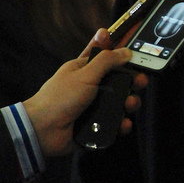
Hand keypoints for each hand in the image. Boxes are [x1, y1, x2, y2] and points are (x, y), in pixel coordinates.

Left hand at [23, 29, 148, 156]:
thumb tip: (126, 50)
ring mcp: (94, 106)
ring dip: (130, 102)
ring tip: (130, 104)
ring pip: (120, 102)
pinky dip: (122, 124)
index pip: (106, 55)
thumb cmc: (59, 98)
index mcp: (85, 69)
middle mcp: (91, 86)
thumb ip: (107, 60)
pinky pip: (115, 123)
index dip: (121, 53)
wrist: (42, 132)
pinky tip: (123, 123)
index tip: (136, 53)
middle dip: (132, 81)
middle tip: (141, 82)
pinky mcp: (96, 125)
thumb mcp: (85, 73)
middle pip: (118, 80)